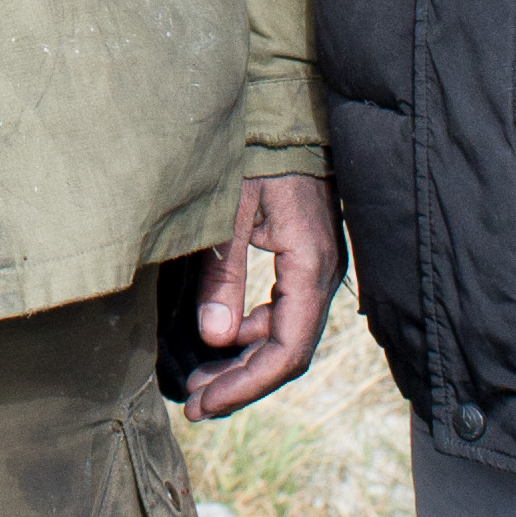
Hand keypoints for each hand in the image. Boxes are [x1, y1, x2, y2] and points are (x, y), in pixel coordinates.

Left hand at [180, 172, 343, 419]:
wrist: (283, 111)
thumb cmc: (255, 154)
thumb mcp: (231, 211)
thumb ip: (224, 274)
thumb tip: (214, 339)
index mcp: (310, 267)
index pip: (285, 351)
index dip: (245, 385)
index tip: (202, 405)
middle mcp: (322, 275)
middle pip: (287, 352)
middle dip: (241, 382)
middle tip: (193, 404)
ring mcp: (317, 267)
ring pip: (285, 334)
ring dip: (244, 361)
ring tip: (199, 379)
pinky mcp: (305, 258)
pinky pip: (284, 311)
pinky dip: (252, 332)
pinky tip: (220, 337)